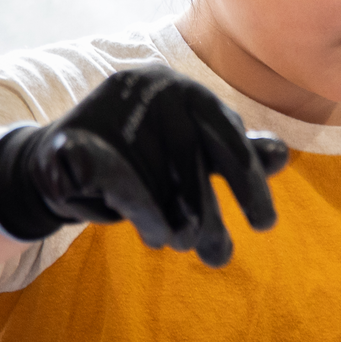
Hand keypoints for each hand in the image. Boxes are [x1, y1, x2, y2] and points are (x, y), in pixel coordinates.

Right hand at [0, 66, 287, 266]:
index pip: (226, 136)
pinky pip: (121, 180)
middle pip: (193, 160)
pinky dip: (144, 211)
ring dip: (178, 219)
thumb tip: (280, 156)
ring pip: (157, 175)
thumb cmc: (142, 159)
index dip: (248, 183)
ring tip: (186, 247)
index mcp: (184, 88)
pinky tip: (159, 236)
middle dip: (210, 214)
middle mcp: (150, 86)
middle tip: (221, 255)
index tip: (264, 224)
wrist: (60, 163)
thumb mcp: (194, 155)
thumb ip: (236, 154)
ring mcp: (108, 107)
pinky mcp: (72, 139)